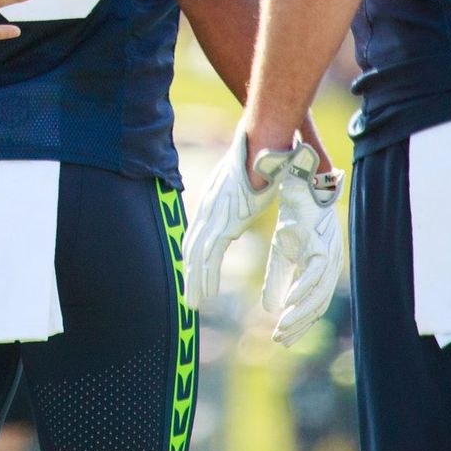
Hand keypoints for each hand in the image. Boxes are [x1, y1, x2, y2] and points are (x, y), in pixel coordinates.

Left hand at [183, 127, 281, 312]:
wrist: (262, 147)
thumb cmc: (259, 162)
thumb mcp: (243, 184)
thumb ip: (238, 199)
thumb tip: (240, 205)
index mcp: (212, 203)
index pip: (194, 237)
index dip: (192, 258)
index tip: (191, 276)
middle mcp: (208, 210)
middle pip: (191, 249)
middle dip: (189, 275)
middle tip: (188, 298)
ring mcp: (214, 216)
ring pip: (197, 258)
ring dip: (195, 282)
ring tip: (194, 303)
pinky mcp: (225, 222)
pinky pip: (211, 256)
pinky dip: (208, 275)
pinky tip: (208, 292)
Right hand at [261, 154, 343, 347]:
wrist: (299, 183)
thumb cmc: (292, 216)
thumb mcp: (280, 253)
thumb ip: (277, 280)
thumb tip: (270, 309)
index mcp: (320, 268)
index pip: (313, 304)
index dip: (299, 324)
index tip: (281, 340)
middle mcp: (329, 265)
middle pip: (318, 305)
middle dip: (299, 325)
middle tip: (281, 340)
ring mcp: (328, 254)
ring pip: (318, 294)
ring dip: (300, 314)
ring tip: (281, 328)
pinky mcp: (322, 244)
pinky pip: (315, 275)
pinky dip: (301, 292)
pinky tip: (287, 304)